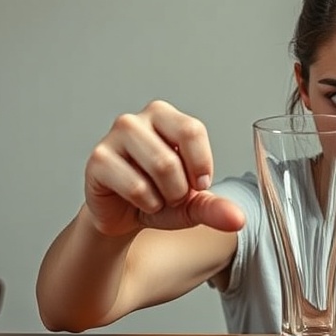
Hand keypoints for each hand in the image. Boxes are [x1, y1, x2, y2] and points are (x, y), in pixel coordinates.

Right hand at [83, 100, 244, 236]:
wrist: (121, 217)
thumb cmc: (158, 196)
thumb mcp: (192, 203)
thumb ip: (215, 208)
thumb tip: (238, 219)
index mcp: (164, 116)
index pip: (193, 130)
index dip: (201, 164)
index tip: (199, 184)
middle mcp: (136, 120)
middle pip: (175, 156)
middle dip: (181, 188)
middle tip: (173, 195)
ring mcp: (114, 138)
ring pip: (159, 168)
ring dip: (165, 196)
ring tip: (157, 197)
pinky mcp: (97, 160)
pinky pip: (135, 186)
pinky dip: (146, 204)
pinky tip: (139, 202)